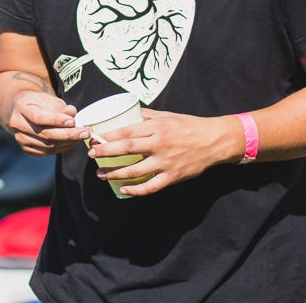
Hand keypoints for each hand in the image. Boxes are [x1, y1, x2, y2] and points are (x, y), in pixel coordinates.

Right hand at [6, 91, 85, 155]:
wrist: (24, 110)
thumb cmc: (40, 102)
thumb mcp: (50, 99)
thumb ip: (62, 107)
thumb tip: (73, 114)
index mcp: (22, 106)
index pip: (39, 117)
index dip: (57, 121)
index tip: (73, 121)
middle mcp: (18, 124)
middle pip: (45, 134)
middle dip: (68, 134)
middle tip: (86, 132)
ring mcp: (20, 138)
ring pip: (47, 145)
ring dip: (68, 142)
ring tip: (82, 136)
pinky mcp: (26, 149)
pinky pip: (47, 152)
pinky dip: (62, 148)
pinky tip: (72, 142)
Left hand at [88, 110, 238, 195]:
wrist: (215, 141)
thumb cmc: (189, 125)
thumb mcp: (167, 116)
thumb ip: (146, 116)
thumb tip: (126, 114)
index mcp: (157, 128)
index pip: (126, 132)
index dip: (107, 135)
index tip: (93, 137)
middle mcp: (160, 145)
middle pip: (126, 149)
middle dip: (105, 153)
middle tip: (90, 154)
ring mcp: (166, 163)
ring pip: (135, 171)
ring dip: (115, 174)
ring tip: (101, 174)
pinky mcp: (173, 176)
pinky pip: (151, 187)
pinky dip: (135, 190)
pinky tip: (123, 190)